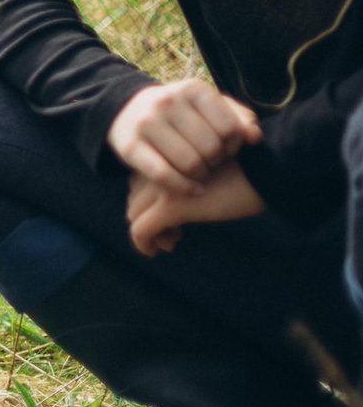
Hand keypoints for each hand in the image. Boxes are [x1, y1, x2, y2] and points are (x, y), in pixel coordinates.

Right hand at [107, 78, 258, 194]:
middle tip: (212, 163)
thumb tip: (254, 137)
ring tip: (201, 173)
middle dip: (216, 162)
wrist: (126, 111)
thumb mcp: (207, 106)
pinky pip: (164, 175)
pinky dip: (184, 187)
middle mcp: (167, 101)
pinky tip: (194, 189)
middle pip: (210, 147)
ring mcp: (146, 123)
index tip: (227, 149)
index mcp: (192, 89)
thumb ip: (237, 118)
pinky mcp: (129, 146)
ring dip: (201, 176)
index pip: (229, 128)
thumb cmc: (180, 112)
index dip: (234, 146)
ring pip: (189, 163)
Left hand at [127, 160, 263, 254]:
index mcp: (171, 153)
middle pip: (136, 197)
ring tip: (171, 242)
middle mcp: (163, 167)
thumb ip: (195, 178)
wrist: (271, 169)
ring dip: (150, 231)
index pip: (142, 181)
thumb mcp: (217, 168)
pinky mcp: (172, 206)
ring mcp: (165, 186)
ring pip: (135, 213)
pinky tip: (153, 252)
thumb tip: (181, 205)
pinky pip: (141, 229)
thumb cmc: (252, 170)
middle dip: (149, 216)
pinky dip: (143, 243)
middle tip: (173, 235)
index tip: (172, 217)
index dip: (151, 200)